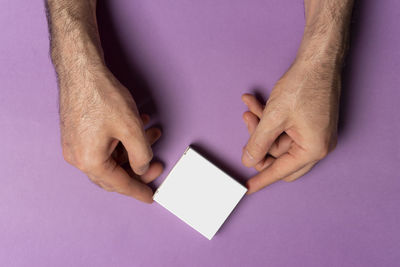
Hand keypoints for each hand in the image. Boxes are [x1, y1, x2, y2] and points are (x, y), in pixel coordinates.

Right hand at [60, 68, 162, 202]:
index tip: (150, 196)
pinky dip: (121, 140)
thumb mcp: (131, 129)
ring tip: (153, 135)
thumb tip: (141, 168)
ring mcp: (75, 144)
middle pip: (114, 173)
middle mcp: (78, 157)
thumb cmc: (102, 96)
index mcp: (90, 161)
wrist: (81, 68)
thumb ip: (141, 155)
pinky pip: (103, 145)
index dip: (138, 190)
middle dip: (139, 168)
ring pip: (111, 157)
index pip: (120, 184)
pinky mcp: (77, 133)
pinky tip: (138, 126)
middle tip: (157, 163)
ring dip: (133, 149)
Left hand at [241, 60, 339, 193]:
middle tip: (246, 139)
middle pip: (280, 158)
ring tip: (248, 111)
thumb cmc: (303, 86)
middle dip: (260, 147)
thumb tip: (249, 160)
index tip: (247, 188)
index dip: (261, 179)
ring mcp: (315, 133)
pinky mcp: (310, 122)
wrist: (319, 60)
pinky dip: (270, 119)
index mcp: (313, 149)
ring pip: (279, 140)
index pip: (280, 171)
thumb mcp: (273, 118)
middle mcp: (318, 145)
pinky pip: (285, 128)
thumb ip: (258, 143)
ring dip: (262, 127)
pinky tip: (254, 105)